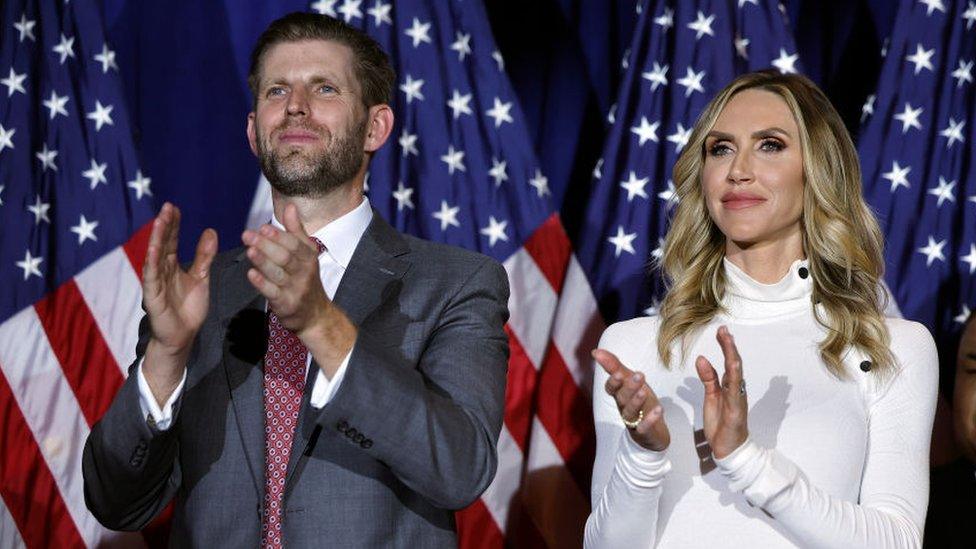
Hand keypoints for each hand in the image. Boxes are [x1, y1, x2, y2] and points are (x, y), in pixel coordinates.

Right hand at [141, 202, 217, 403]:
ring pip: (154, 257)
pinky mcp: (152, 296)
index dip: (173, 224)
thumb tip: (210, 231)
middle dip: (164, 226)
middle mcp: (161, 270)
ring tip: (160, 221)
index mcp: (171, 265)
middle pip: (162, 244)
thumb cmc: (189, 307)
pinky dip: (152, 263)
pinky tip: (153, 250)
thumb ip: (204, 256)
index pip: (171, 240)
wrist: (183, 335)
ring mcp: (155, 282)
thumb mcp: (201, 277)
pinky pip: (151, 278)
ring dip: (157, 239)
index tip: (174, 207)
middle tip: (167, 207)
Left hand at [242, 203, 355, 376]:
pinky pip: (273, 292)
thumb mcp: (306, 254)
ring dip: (263, 261)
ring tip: (248, 250)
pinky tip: (251, 274)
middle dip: (266, 245)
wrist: (315, 314)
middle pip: (285, 256)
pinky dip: (261, 283)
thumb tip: (290, 206)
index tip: (263, 228)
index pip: (295, 244)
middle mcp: (304, 272)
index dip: (279, 235)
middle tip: (247, 235)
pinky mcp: (286, 304)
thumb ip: (296, 231)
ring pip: (278, 273)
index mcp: (309, 257)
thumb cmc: (305, 279)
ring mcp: (296, 289)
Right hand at [593, 349, 669, 450]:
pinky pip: (645, 427)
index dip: (613, 382)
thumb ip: (614, 366)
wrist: (653, 432)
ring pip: (631, 412)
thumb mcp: (630, 381)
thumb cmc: (640, 402)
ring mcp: (634, 421)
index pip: (611, 389)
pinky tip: (659, 409)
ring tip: (644, 392)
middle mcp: (624, 408)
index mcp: (619, 395)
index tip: (617, 372)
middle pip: (622, 398)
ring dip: (636, 401)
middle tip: (639, 375)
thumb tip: (596, 351)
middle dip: (629, 387)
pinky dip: (650, 419)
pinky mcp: (645, 433)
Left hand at [695, 325, 748, 459]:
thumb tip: (702, 358)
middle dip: (729, 346)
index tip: (721, 330)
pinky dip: (734, 377)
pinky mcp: (736, 410)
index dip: (725, 346)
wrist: (728, 448)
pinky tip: (732, 365)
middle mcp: (736, 389)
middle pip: (734, 363)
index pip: (728, 361)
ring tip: (728, 340)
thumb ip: (708, 378)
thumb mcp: (711, 397)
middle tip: (724, 329)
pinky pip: (735, 391)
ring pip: (736, 373)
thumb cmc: (721, 423)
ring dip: (732, 355)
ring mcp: (737, 398)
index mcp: (730, 386)